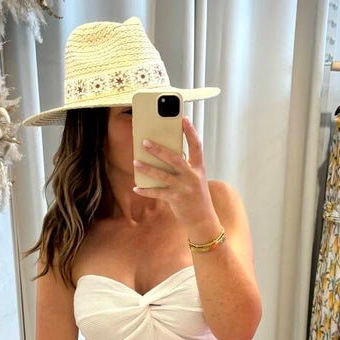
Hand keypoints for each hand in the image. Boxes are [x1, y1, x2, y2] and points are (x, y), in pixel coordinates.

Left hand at [132, 116, 217, 231]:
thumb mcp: (195, 180)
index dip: (190, 132)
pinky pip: (158, 193)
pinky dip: (146, 190)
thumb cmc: (197, 198)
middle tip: (145, 141)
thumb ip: (184, 168)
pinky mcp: (176, 199)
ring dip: (148, 168)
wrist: (203, 221)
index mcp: (198, 168)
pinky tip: (136, 187)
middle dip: (159, 149)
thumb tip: (164, 156)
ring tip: (135, 161)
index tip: (183, 119)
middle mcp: (192, 176)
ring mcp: (184, 188)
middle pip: (175, 158)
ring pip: (163, 175)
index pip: (196, 146)